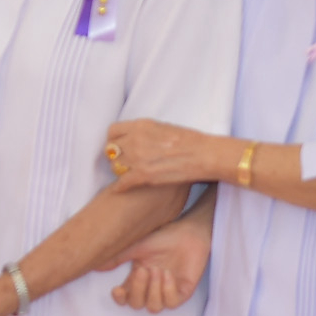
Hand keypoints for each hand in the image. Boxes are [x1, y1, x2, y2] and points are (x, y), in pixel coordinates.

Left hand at [104, 120, 229, 188]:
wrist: (204, 155)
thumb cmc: (190, 141)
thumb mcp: (163, 127)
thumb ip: (144, 132)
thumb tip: (135, 137)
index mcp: (140, 126)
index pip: (112, 131)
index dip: (113, 140)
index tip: (118, 146)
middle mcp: (135, 140)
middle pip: (111, 150)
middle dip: (115, 156)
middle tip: (123, 162)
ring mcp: (138, 158)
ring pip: (115, 166)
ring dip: (119, 171)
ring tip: (128, 174)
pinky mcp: (143, 176)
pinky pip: (121, 183)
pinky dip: (120, 187)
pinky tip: (121, 189)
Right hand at [108, 210, 212, 312]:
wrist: (187, 232)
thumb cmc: (162, 237)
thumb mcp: (136, 247)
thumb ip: (117, 258)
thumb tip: (95, 266)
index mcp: (139, 279)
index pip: (126, 298)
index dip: (120, 299)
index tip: (117, 289)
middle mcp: (152, 288)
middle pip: (138, 305)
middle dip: (138, 290)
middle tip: (144, 271)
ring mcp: (168, 291)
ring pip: (154, 307)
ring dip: (154, 290)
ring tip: (158, 270)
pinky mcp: (184, 292)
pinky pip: (172, 303)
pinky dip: (168, 290)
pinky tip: (169, 275)